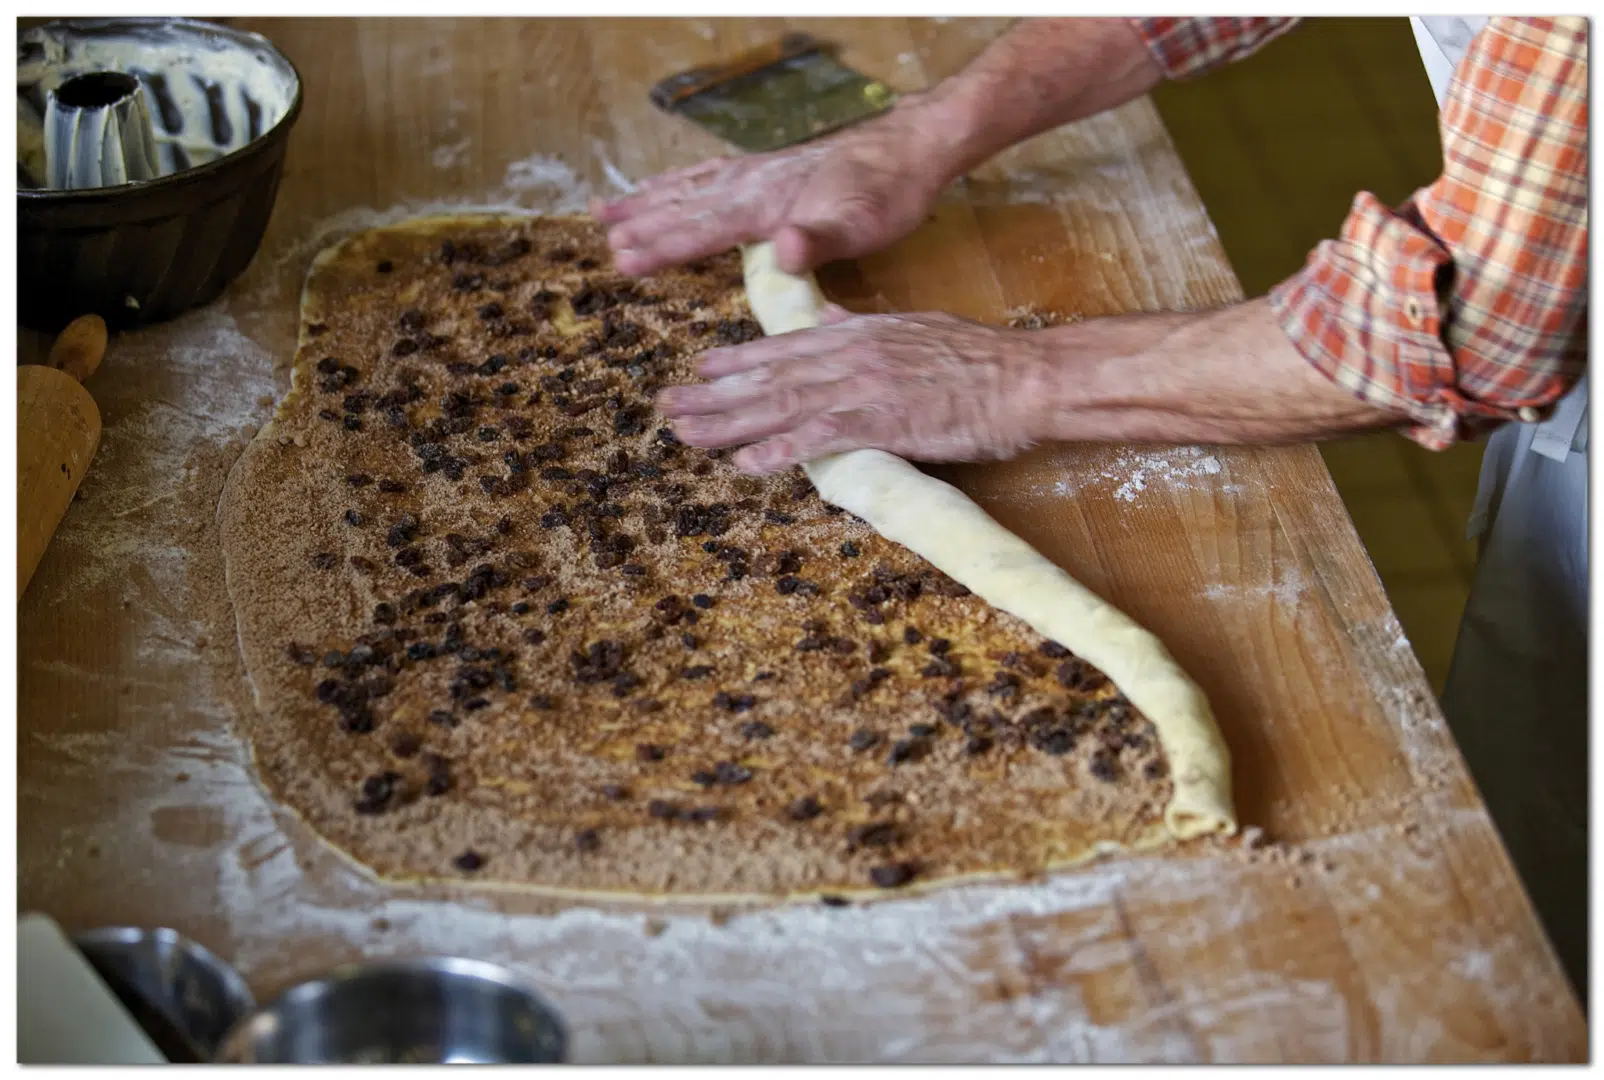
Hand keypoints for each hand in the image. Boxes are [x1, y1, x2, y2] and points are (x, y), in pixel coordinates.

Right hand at [592, 97, 959, 277]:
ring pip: (689, 187)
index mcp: (768, 203)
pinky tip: (664, 188)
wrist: (910, 149)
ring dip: (647, 202)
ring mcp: (757, 173)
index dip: (663, 247)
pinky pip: (708, 175)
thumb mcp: (863, 224)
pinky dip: (678, 182)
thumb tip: (783, 251)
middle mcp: (753, 183)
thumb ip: (818, 239)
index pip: (704, 229)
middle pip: (686, 206)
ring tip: (604, 212)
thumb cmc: (888, 193)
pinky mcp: (767, 170)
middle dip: (643, 226)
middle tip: (604, 244)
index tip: (624, 261)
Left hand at [655, 307, 1052, 472]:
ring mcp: (862, 387)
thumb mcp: (913, 327)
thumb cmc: (978, 359)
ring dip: (728, 423)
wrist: (1023, 377)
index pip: (784, 346)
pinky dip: (780, 450)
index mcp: (857, 333)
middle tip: (667, 407)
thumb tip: (829, 316)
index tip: (700, 370)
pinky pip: (820, 438)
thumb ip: (863, 325)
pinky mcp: (882, 422)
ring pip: (780, 405)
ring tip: (686, 435)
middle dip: (714, 395)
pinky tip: (746, 464)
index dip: (737, 361)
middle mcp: (849, 355)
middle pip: (768, 378)